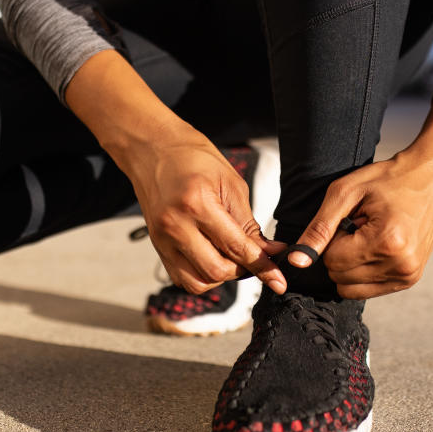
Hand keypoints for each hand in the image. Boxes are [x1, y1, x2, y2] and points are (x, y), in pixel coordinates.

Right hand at [122, 125, 287, 295]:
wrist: (154, 149)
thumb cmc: (193, 158)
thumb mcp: (231, 184)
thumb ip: (248, 224)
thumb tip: (267, 253)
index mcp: (197, 204)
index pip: (236, 247)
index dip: (262, 266)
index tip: (278, 279)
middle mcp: (175, 225)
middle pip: (217, 271)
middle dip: (242, 270)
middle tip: (253, 257)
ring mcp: (162, 239)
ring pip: (198, 282)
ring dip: (221, 276)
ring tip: (230, 257)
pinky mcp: (157, 246)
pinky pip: (182, 278)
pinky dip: (201, 276)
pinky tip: (211, 258)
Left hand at [287, 78, 432, 298]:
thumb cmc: (389, 179)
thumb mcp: (346, 193)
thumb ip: (319, 228)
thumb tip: (296, 261)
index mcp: (386, 243)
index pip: (332, 261)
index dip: (332, 239)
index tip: (350, 219)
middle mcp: (401, 266)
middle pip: (340, 277)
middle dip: (340, 252)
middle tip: (360, 225)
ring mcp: (408, 276)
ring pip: (351, 288)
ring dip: (351, 263)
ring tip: (369, 235)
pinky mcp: (410, 279)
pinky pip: (368, 290)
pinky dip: (363, 271)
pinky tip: (376, 246)